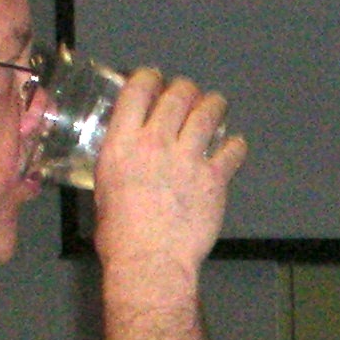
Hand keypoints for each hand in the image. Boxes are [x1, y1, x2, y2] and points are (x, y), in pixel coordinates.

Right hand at [92, 69, 245, 282]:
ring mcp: (188, 158)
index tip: (155, 79)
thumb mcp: (104, 188)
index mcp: (122, 142)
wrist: (151, 261)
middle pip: (178, 93)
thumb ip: (119, 163)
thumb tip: (126, 159)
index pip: (138, 89)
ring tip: (216, 106)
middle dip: (185, 89)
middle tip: (188, 95)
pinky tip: (233, 147)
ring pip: (209, 111)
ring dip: (214, 104)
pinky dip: (235, 145)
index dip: (149, 77)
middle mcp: (156, 141)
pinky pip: (233, 149)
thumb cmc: (120, 235)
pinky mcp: (215, 177)